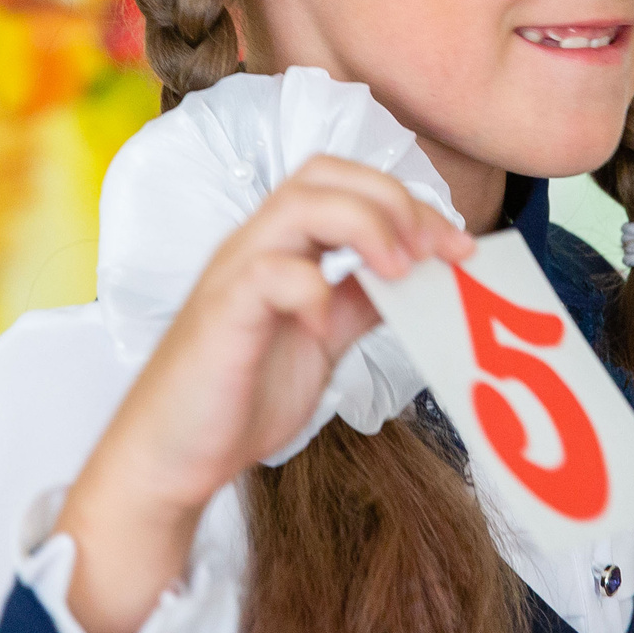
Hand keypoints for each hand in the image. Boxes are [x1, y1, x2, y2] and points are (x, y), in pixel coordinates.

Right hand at [57, 156, 474, 632]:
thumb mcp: (323, 340)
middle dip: (394, 201)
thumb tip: (421, 276)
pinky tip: (325, 324)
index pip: (345, 183)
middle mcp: (256, 246)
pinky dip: (310, 288)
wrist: (173, 458)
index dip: (409, 203)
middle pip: (324, 174)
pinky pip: (267, 272)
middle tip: (437, 251)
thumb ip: (361, 302)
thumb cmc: (241, 396)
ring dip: (364, 225)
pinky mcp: (221, 314)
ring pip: (298, 203)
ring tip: (398, 272)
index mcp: (283, 247)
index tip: (460, 246)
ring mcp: (235, 275)